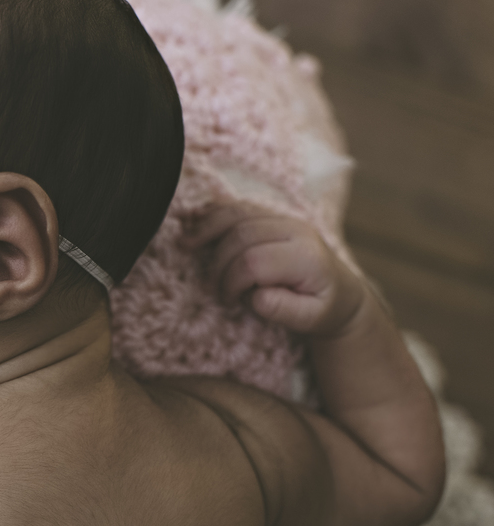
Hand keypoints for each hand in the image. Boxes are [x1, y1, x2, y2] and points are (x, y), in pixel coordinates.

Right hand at [180, 202, 366, 337]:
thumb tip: (257, 297)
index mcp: (306, 256)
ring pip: (237, 212)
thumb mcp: (311, 319)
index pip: (254, 261)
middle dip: (218, 262)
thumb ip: (285, 310)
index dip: (232, 281)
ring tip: (185, 245)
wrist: (339, 292)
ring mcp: (283, 218)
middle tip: (212, 288)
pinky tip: (193, 220)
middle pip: (241, 235)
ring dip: (207, 228)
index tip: (229, 300)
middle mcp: (296, 229)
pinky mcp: (271, 215)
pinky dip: (213, 212)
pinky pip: (238, 206)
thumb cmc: (322, 308)